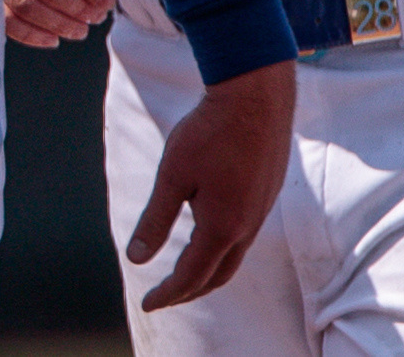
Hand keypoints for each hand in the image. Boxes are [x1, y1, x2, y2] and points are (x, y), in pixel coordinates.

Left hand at [129, 58, 291, 310]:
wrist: (256, 98)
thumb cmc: (209, 132)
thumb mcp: (172, 176)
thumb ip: (155, 220)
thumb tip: (136, 260)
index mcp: (222, 228)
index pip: (192, 276)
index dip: (168, 293)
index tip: (147, 304)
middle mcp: (247, 227)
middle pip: (218, 276)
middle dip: (190, 291)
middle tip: (165, 297)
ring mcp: (261, 212)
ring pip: (234, 257)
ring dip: (208, 272)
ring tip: (185, 275)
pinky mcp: (267, 194)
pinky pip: (244, 236)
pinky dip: (223, 249)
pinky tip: (210, 236)